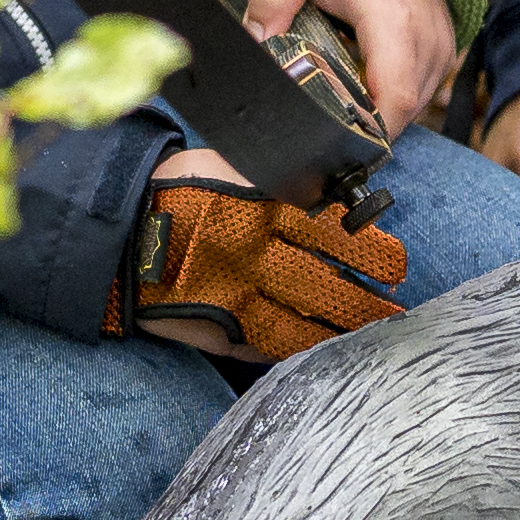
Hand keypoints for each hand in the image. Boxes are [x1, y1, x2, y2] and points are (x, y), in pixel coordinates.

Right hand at [115, 163, 408, 364]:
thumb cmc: (178, 190)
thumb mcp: (231, 168)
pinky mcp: (221, 328)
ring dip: (344, 329)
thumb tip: (331, 199)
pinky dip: (301, 349)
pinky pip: (271, 344)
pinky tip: (327, 352)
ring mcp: (239, 295)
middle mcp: (255, 253)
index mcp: (261, 208)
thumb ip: (278, 181)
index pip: (330, 231)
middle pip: (326, 280)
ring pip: (305, 319)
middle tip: (400, 310)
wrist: (119, 233)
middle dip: (366, 297)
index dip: (367, 249)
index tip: (396, 262)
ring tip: (375, 335)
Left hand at [246, 0, 456, 128]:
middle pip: (403, 112)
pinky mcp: (445, 52)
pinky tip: (368, 85)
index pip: (395, 97)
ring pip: (415, 107)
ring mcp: (441, 47)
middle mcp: (427, 38)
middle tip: (327, 124)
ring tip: (345, 101)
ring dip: (382, 113)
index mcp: (394, 19)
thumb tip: (256, 43)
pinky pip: (423, 94)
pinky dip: (395, 98)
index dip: (370, 130)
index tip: (335, 141)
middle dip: (367, 126)